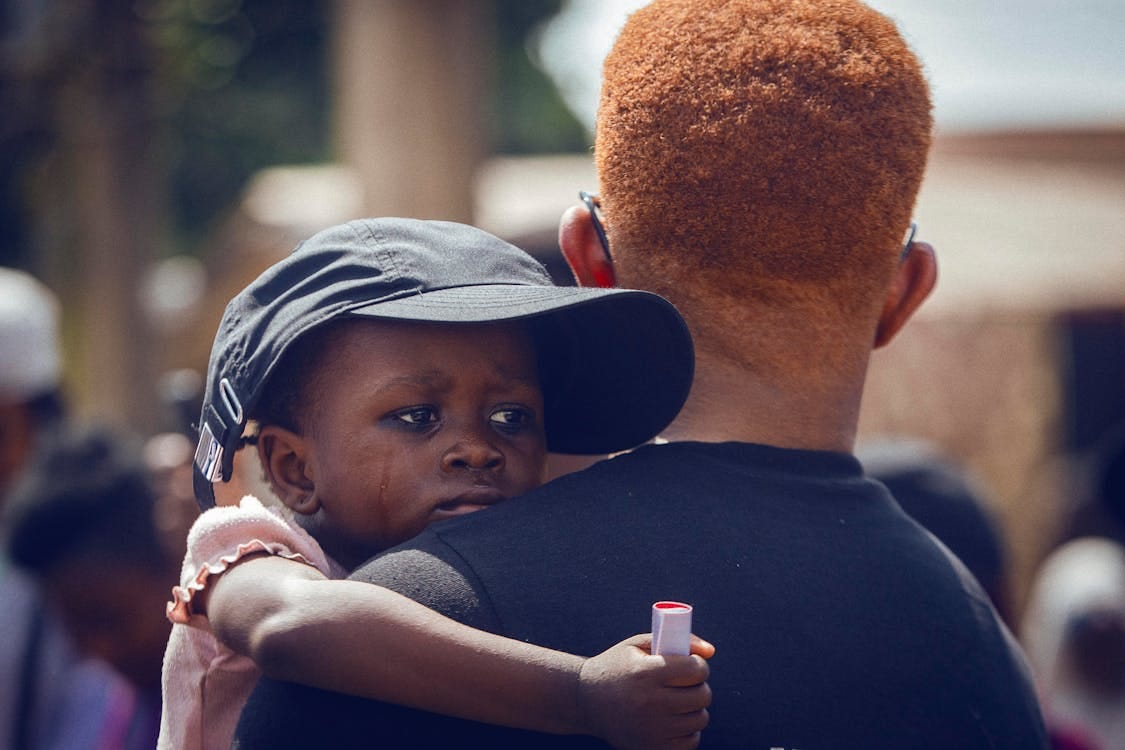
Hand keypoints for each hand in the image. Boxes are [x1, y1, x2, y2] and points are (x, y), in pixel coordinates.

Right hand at [578, 633, 713, 749]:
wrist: (585, 701)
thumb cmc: (616, 667)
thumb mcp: (637, 645)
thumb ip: (676, 641)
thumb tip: (711, 651)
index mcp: (646, 673)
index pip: (695, 669)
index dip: (699, 665)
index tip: (691, 665)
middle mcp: (649, 702)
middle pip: (702, 695)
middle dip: (700, 686)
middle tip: (687, 683)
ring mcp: (651, 729)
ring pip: (700, 718)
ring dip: (696, 708)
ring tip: (680, 700)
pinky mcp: (652, 748)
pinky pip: (691, 741)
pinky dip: (689, 730)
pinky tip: (675, 720)